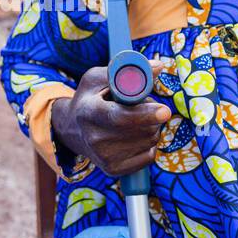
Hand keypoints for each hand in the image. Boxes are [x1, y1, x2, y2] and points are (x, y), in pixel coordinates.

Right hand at [51, 62, 171, 176]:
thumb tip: (158, 66)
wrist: (72, 130)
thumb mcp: (98, 78)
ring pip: (149, 140)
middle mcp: (94, 139)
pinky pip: (149, 155)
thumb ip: (127, 71)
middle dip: (151, 113)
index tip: (164, 111)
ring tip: (134, 119)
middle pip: (141, 130)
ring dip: (152, 127)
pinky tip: (134, 136)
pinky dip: (148, 143)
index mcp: (88, 112)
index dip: (144, 114)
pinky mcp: (113, 170)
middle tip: (141, 104)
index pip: (120, 117)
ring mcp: (103, 158)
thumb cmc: (90, 97)